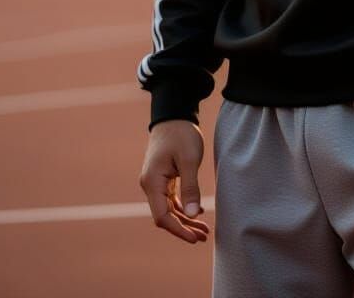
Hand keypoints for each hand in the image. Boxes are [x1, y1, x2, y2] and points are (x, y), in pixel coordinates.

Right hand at [139, 119, 210, 243]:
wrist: (173, 116)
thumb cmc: (181, 135)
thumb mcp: (190, 160)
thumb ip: (190, 187)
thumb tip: (193, 214)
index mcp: (153, 182)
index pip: (162, 216)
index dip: (178, 230)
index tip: (194, 238)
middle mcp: (150, 185)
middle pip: (165, 216)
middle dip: (184, 228)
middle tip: (204, 237)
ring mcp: (155, 182)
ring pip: (169, 209)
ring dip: (185, 220)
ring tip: (204, 230)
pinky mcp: (162, 179)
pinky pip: (171, 200)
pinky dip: (183, 208)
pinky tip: (197, 213)